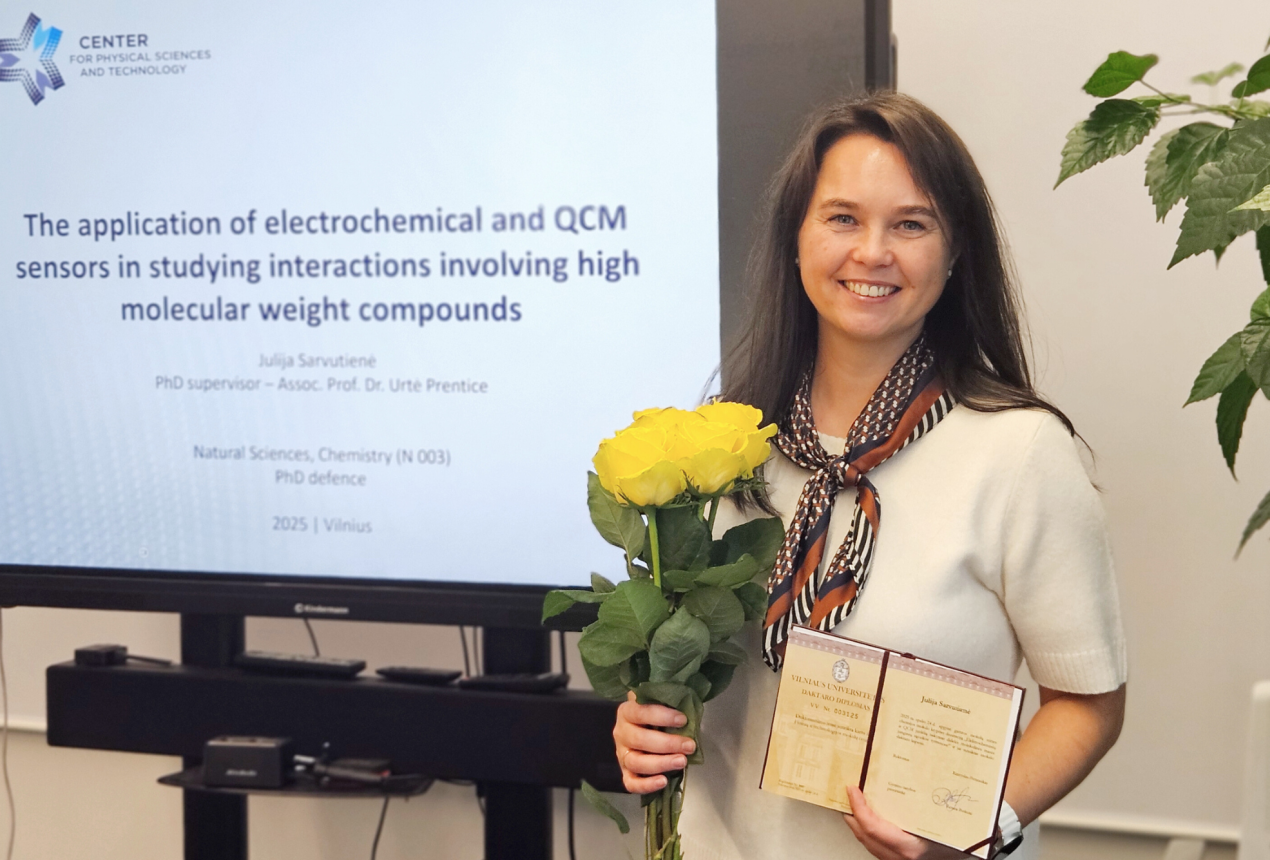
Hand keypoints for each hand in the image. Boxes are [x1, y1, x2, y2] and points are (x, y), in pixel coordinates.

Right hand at [613, 691, 695, 793]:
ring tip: (682, 761)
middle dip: (667, 744)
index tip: (683, 720)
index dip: (662, 716)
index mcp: (627, 712)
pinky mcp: (625, 773)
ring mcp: (622, 755)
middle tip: (689, 745)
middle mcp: (621, 733)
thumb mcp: (659, 703)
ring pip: (636, 762)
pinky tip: (664, 781)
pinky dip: (646, 785)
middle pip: (639, 740)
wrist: (642, 728)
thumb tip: (687, 704)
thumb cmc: (655, 715)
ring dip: (661, 763)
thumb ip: (667, 702)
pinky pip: (631, 783)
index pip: (641, 712)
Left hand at [843, 787, 965, 859]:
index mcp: (908, 847)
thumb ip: (931, 806)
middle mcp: (898, 856)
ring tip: (855, 801)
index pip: (872, 827)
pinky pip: (875, 845)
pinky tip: (872, 817)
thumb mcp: (944, 823)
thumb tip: (921, 777)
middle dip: (852, 812)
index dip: (858, 807)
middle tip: (848, 792)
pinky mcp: (897, 858)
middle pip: (863, 835)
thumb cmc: (958, 847)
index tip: (853, 790)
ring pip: (867, 842)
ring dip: (858, 821)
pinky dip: (868, 830)